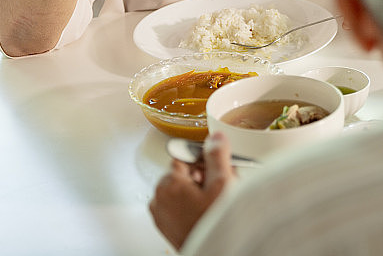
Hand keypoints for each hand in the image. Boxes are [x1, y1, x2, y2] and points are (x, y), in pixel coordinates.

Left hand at [150, 132, 236, 249]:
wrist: (216, 252)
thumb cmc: (216, 224)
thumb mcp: (222, 183)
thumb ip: (217, 156)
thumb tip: (215, 138)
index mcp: (168, 184)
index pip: (184, 156)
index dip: (204, 159)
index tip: (217, 166)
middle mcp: (159, 198)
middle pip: (184, 173)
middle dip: (204, 176)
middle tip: (222, 185)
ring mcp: (161, 214)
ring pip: (182, 190)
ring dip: (200, 191)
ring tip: (217, 202)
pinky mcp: (167, 227)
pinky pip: (179, 206)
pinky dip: (193, 205)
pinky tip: (209, 212)